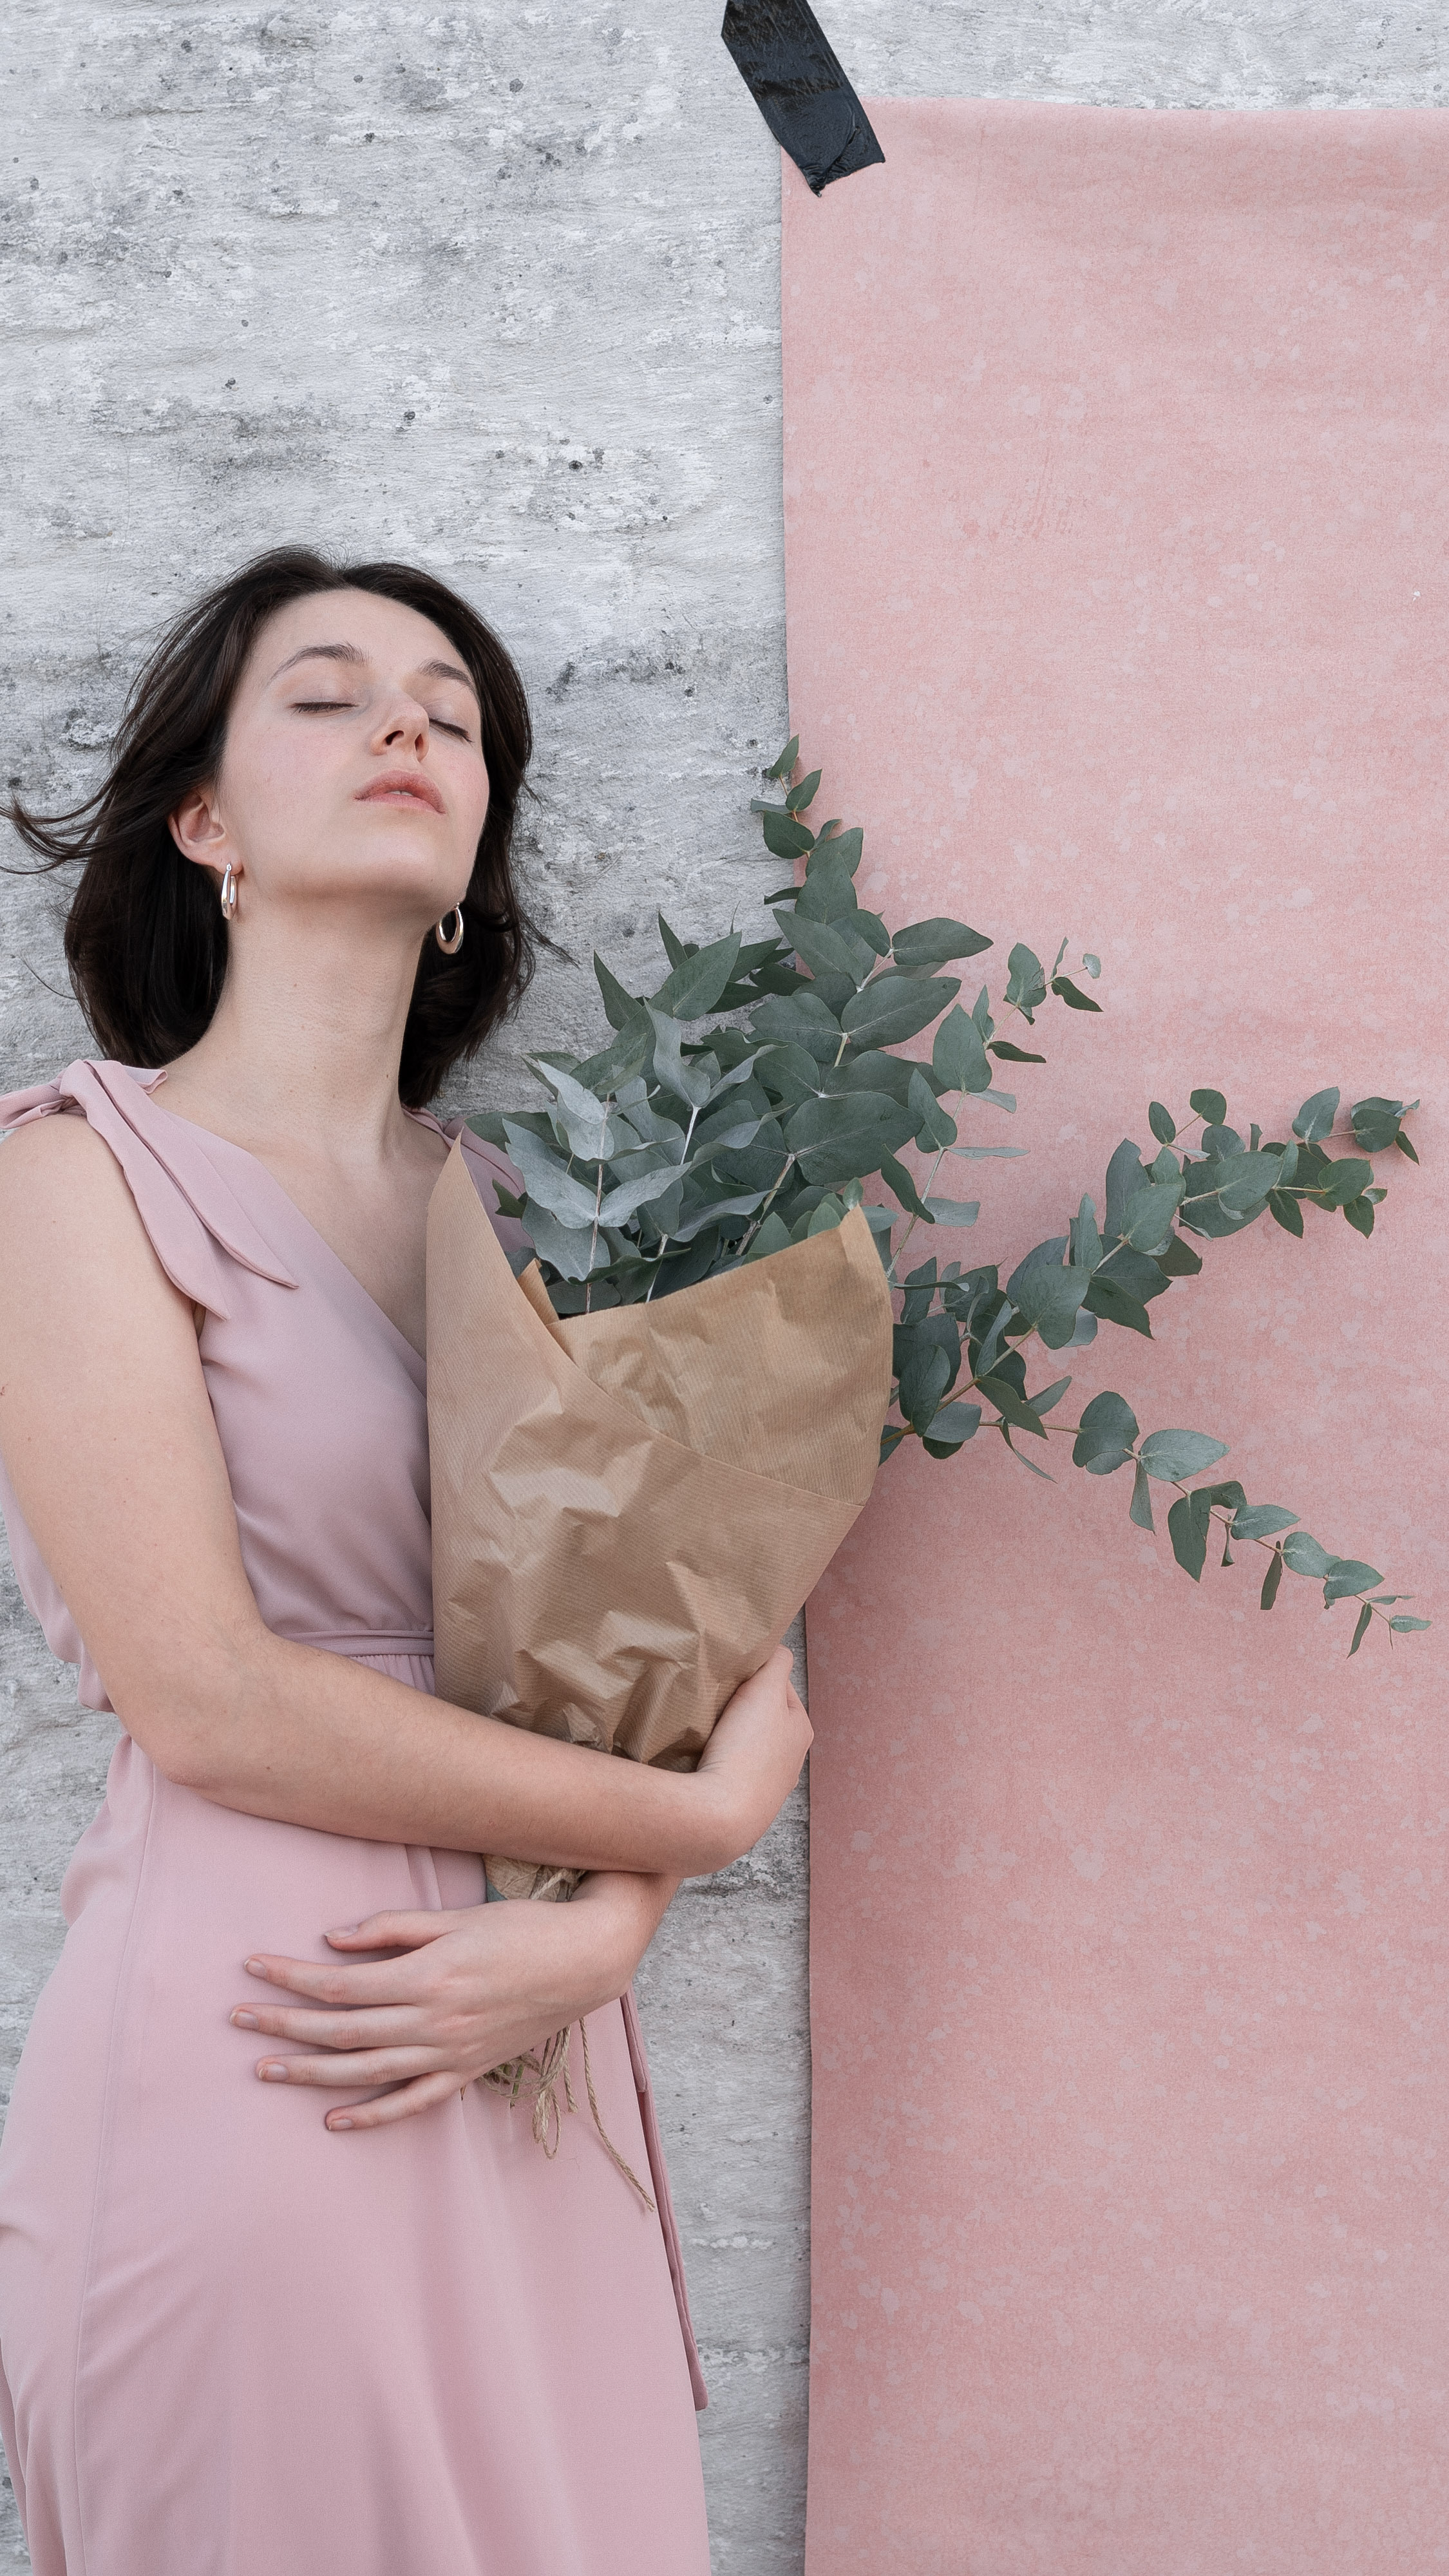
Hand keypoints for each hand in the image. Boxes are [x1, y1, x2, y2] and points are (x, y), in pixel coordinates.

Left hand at [230, 1871, 671, 2132]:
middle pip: (340, 2032)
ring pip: (365, 2072)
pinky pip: (412, 2102)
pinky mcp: (467, 2071)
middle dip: (283, 2026)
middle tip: (238, 2020)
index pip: (339, 1984)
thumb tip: (334, 1940)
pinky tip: (334, 2120)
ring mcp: (449, 2053)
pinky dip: (372, 2117)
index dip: (290, 1976)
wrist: (586, 1960)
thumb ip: (393, 1929)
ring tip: (265, 2070)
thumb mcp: (456, 1915)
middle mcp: (432, 2021)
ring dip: (310, 2074)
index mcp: (426, 1976)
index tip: (251, 1967)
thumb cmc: (522, 1928)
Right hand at [691, 1645, 811, 1871]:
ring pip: (745, 1746)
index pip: (780, 1687)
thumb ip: (774, 1661)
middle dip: (741, 1707)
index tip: (732, 1675)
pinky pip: (730, 1772)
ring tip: (705, 1729)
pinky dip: (718, 1761)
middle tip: (715, 1699)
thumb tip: (776, 1647)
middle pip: (763, 1718)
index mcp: (801, 1730)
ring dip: (728, 1735)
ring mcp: (767, 1787)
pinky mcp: (742, 1806)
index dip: (756, 1676)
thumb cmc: (747, 1748)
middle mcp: (791, 1761)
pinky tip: (702, 1758)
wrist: (721, 1815)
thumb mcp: (765, 1690)